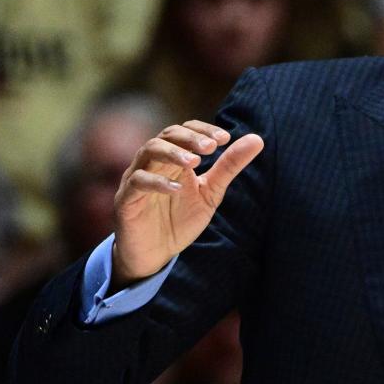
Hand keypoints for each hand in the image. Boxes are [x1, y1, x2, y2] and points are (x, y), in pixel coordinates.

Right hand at [112, 119, 263, 289]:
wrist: (154, 254)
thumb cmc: (179, 220)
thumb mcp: (210, 192)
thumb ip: (229, 167)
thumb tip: (257, 139)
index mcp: (173, 159)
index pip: (184, 130)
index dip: (202, 129)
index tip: (225, 138)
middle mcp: (153, 163)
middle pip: (166, 135)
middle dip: (189, 138)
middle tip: (211, 147)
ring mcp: (137, 178)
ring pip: (148, 151)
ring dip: (172, 153)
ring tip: (195, 162)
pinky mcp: (126, 199)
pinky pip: (138, 182)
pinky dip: (157, 182)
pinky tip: (177, 188)